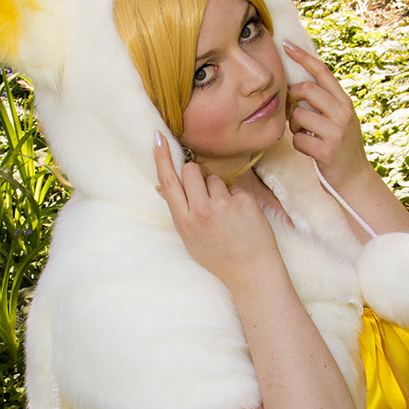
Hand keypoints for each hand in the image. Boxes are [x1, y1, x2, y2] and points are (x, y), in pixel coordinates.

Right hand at [153, 136, 279, 292]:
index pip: (169, 182)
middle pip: (190, 170)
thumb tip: (162, 186)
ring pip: (213, 178)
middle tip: (205, 195)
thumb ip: (179, 211)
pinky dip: (238, 199)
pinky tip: (242, 218)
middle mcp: (201, 211)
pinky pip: (235, 188)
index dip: (162, 158)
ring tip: (227, 215)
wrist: (251, 271)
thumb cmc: (219, 256)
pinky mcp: (243, 201)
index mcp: (184, 222)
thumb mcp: (191, 238)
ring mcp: (223, 206)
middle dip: (196, 175)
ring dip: (219, 190)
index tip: (158, 137)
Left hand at [284, 41, 370, 189]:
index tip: (286, 45)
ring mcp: (336, 132)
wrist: (355, 179)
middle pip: (306, 90)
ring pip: (299, 116)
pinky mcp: (327, 150)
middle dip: (292, 98)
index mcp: (345, 103)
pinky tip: (309, 150)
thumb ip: (326, 104)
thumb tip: (299, 87)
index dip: (303, 57)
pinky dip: (299, 145)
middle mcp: (343, 113)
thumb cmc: (341, 148)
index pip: (323, 72)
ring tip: (305, 134)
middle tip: (293, 111)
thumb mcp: (340, 121)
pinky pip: (299, 139)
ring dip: (295, 126)